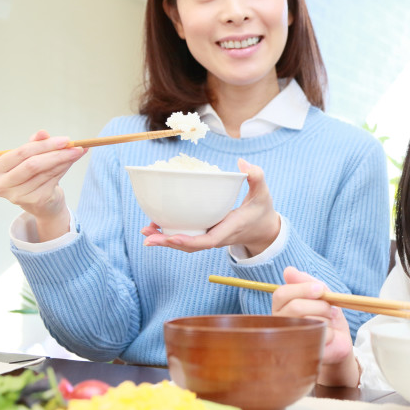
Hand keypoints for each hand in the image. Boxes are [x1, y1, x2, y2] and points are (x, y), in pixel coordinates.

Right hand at [0, 130, 86, 240]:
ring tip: (76, 152)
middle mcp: (3, 185)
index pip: (20, 153)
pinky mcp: (35, 201)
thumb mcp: (30, 157)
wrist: (40, 202)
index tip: (64, 139)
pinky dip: (64, 169)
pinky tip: (71, 162)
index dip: (43, 145)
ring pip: (46, 172)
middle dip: (55, 153)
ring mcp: (19, 195)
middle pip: (32, 164)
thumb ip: (35, 144)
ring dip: (64, 160)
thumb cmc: (32, 175)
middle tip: (72, 146)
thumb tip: (42, 133)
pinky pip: (53, 180)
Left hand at [141, 158, 280, 254]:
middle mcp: (217, 237)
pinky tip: (155, 226)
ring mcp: (210, 236)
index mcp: (229, 229)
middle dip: (168, 243)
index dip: (190, 241)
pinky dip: (170, 235)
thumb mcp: (263, 193)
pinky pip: (187, 237)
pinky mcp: (206, 233)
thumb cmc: (262, 210)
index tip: (173, 237)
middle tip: (148, 237)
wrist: (264, 230)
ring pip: (186, 243)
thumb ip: (256, 176)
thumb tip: (242, 163)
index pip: (208, 241)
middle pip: (190, 245)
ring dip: (165, 240)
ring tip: (146, 231)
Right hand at [272, 267, 358, 386]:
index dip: (302, 289)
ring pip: (308, 321)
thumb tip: (288, 270)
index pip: (281, 294)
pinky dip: (330, 333)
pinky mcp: (301, 354)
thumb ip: (306, 281)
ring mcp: (288, 340)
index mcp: (281, 306)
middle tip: (331, 309)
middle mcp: (280, 323)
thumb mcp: (321, 294)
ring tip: (330, 322)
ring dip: (326, 318)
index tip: (320, 289)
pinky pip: (318, 337)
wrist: (339, 340)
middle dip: (320, 305)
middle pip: (295, 308)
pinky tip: (329, 336)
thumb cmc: (326, 315)